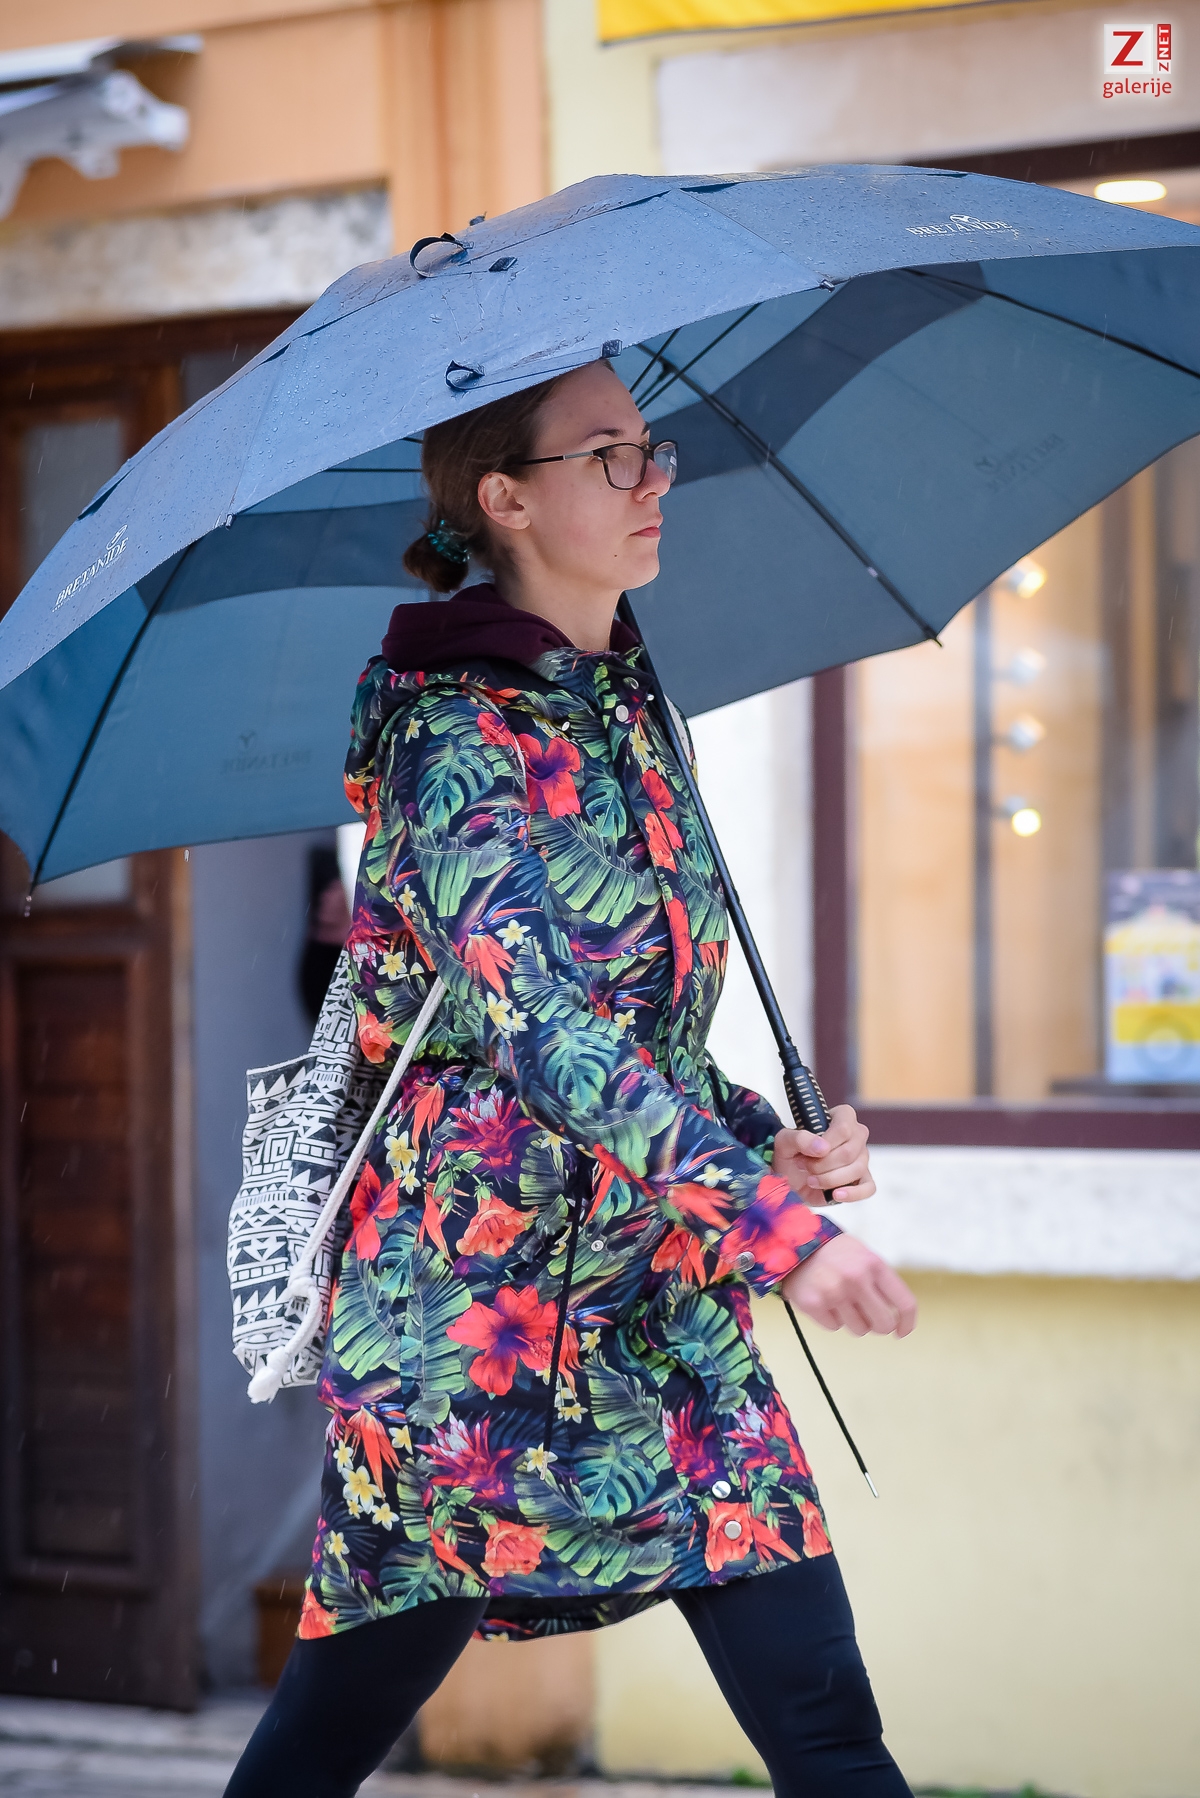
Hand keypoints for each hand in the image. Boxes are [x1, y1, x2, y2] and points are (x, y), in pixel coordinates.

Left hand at [772, 1104, 872, 1205]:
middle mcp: (856, 1136)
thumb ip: (799, 1138)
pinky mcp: (862, 1180)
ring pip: (857, 1170)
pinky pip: (868, 1187)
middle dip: (823, 1164)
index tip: (810, 1153)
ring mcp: (862, 1159)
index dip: (827, 1143)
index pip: (844, 1127)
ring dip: (829, 1179)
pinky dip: (853, 1193)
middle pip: (849, 1152)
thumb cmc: (790, 1154)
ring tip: (811, 1180)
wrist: (789, 1178)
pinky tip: (836, 1194)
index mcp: (841, 1118)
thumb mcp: (784, 1141)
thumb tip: (822, 1147)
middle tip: (805, 1166)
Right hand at [781, 1234, 916, 1337]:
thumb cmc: (835, 1253)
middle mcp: (856, 1279)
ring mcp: (834, 1293)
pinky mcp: (813, 1304)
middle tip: (869, 1318)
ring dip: (853, 1321)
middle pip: (883, 1324)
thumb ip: (880, 1283)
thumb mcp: (864, 1256)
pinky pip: (834, 1327)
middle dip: (878, 1326)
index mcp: (874, 1264)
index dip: (907, 1323)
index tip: (901, 1331)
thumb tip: (895, 1318)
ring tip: (841, 1301)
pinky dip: (831, 1318)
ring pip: (859, 1330)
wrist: (793, 1241)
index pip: (905, 1303)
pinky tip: (824, 1300)